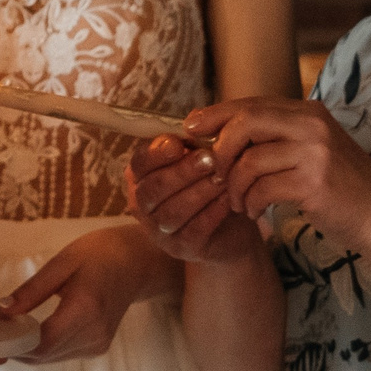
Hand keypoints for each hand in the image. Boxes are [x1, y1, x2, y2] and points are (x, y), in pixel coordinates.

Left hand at [0, 221, 181, 363]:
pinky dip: (43, 346)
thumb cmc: (99, 254)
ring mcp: (98, 344)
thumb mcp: (62, 263)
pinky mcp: (98, 347)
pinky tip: (33, 329)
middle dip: (16, 346)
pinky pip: (61, 354)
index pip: (42, 343)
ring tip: (11, 326)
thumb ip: (32, 290)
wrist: (135, 263)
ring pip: (50, 358)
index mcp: (85, 309)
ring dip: (28, 348)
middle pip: (43, 355)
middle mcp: (94, 334)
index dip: (13, 343)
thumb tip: (2, 311)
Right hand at [126, 136, 265, 263]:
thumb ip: (194, 141)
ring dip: (199, 192)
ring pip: (172, 211)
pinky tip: (228, 200)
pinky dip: (211, 213)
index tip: (177, 143)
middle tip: (209, 158)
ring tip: (222, 178)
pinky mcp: (182, 250)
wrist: (232, 226)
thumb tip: (193, 120)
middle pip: (153, 189)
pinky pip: (193, 231)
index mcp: (142, 177)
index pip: (138, 164)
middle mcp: (143, 206)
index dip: (155, 154)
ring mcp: (160, 231)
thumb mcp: (202, 158)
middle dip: (182, 172)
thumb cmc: (211, 184)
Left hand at [192, 97, 370, 235]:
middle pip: (245, 122)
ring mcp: (315, 153)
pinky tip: (255, 212)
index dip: (216, 115)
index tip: (192, 129)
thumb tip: (224, 132)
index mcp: (310, 112)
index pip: (252, 104)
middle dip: (220, 149)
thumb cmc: (343, 187)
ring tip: (239, 202)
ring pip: (249, 160)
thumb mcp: (314, 150)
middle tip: (215, 173)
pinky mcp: (314, 183)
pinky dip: (251, 203)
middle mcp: (312, 125)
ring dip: (235, 186)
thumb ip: (279, 136)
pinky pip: (262, 188)